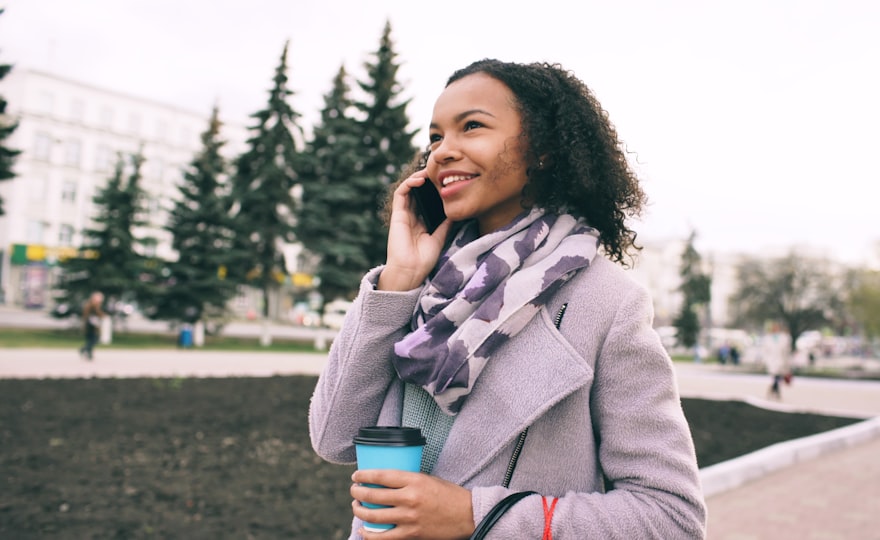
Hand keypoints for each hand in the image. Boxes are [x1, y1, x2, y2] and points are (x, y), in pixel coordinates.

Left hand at [351, 469, 473, 539]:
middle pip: (373, 496)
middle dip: (357, 493)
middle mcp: (410, 498)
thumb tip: (385, 482)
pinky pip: (384, 537)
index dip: (364, 476)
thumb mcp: (428, 479)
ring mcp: (409, 518)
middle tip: (354, 491)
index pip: (381, 476)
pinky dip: (369, 534)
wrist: (467, 515)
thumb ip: (408, 481)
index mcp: (415, 480)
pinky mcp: (411, 534)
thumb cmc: (448, 494)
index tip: (356, 476)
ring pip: (374, 516)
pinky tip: (364, 530)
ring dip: (360, 511)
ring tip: (356, 506)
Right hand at [378, 172, 451, 290]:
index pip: (427, 200)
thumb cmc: (424, 259)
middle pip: (417, 192)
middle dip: (426, 181)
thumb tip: (457, 211)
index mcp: (422, 222)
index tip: (446, 181)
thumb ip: (446, 224)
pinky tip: (419, 179)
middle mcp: (412, 216)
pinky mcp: (397, 215)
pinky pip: (400, 194)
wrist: (411, 271)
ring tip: (429, 172)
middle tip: (439, 172)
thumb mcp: (440, 237)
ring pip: (408, 190)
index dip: (434, 189)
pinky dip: (408, 184)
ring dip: (417, 178)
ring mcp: (403, 215)